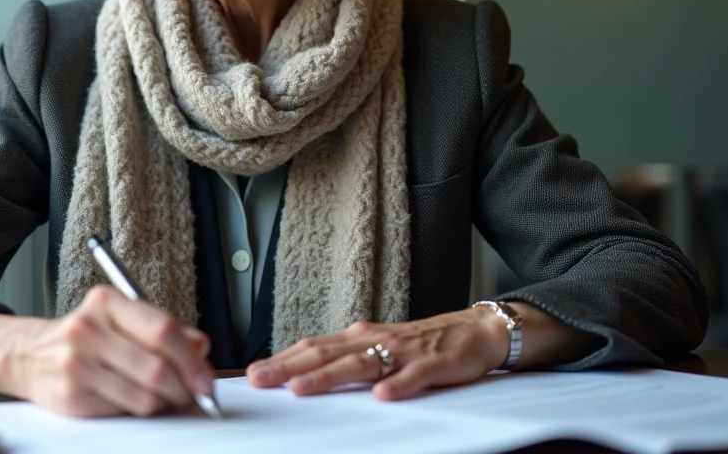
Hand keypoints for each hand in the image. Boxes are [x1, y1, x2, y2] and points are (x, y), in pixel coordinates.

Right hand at [0, 285, 214, 416]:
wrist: (28, 354)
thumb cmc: (84, 336)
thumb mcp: (121, 319)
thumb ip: (162, 330)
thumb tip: (201, 347)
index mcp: (107, 301)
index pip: (163, 329)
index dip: (191, 359)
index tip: (206, 377)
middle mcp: (89, 328)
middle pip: (157, 367)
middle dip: (185, 387)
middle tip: (195, 394)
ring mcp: (77, 363)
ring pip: (144, 395)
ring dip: (165, 403)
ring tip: (166, 398)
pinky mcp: (71, 395)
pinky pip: (124, 411)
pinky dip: (142, 411)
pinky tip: (139, 401)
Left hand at [246, 306, 510, 400]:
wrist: (474, 330)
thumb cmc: (421, 343)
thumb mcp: (378, 347)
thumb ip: (346, 360)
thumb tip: (306, 373)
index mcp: (358, 337)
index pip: (313, 346)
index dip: (282, 359)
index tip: (254, 372)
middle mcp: (374, 339)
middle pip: (326, 353)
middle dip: (290, 367)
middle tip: (260, 378)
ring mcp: (402, 351)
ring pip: (359, 364)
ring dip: (328, 376)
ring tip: (302, 389)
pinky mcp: (431, 365)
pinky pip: (411, 376)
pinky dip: (395, 386)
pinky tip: (380, 396)